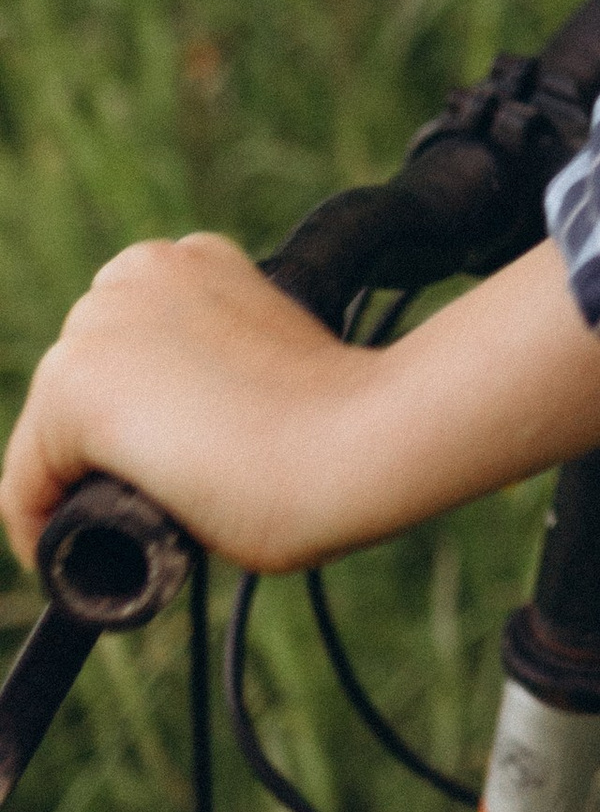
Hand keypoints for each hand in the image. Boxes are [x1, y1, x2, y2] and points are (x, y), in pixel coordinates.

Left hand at [3, 230, 371, 574]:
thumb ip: (218, 363)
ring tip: (145, 526)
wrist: (354, 441)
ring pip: (50, 437)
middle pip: (81, 387)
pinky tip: (90, 552)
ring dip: (84, 485)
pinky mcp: (73, 385)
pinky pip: (24, 488)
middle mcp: (137, 271)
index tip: (171, 470)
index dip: (138, 421)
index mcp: (192, 258)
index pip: (124, 352)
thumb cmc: (336, 419)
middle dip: (106, 450)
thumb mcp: (269, 361)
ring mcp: (99, 323)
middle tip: (165, 503)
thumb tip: (188, 416)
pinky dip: (45, 530)